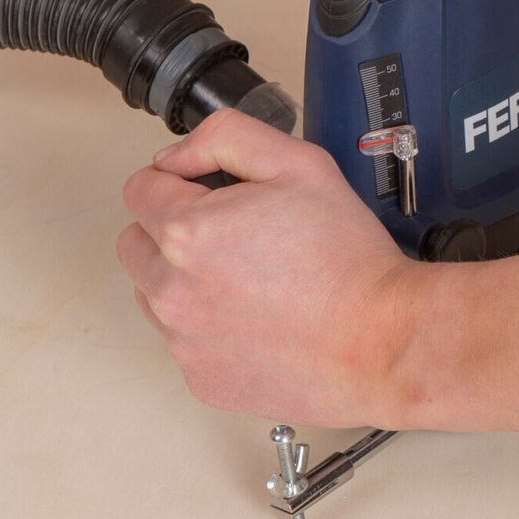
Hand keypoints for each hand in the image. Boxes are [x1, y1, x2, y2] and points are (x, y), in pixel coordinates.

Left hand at [117, 110, 415, 426]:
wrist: (384, 343)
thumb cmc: (349, 260)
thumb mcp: (298, 163)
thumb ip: (224, 138)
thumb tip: (174, 157)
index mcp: (186, 232)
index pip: (139, 190)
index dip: (176, 182)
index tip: (208, 194)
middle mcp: (172, 292)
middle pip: (135, 245)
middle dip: (170, 231)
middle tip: (231, 236)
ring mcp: (184, 342)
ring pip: (154, 296)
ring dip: (184, 281)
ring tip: (248, 281)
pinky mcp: (202, 380)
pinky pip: (184, 343)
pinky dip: (209, 329)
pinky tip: (257, 321)